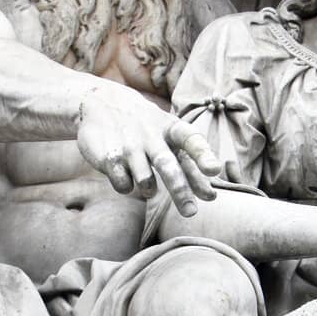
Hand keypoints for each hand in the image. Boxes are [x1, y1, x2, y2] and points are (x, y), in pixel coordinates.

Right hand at [78, 84, 220, 217]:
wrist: (102, 102)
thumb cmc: (149, 129)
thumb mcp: (171, 140)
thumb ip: (191, 167)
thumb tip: (211, 197)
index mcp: (171, 128)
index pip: (191, 140)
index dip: (203, 155)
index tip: (214, 170)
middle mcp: (151, 135)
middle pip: (167, 165)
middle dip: (179, 189)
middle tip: (191, 213)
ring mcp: (129, 146)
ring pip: (144, 180)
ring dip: (149, 190)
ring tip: (149, 189)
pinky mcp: (110, 157)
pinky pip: (123, 185)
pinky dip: (127, 186)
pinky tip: (124, 174)